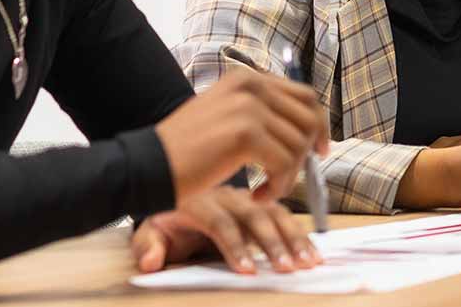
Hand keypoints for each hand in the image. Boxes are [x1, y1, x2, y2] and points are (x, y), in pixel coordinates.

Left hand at [129, 186, 321, 274]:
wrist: (176, 188)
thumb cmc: (168, 220)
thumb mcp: (150, 232)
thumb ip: (148, 246)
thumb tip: (152, 262)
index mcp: (199, 202)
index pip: (221, 223)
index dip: (236, 247)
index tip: (248, 271)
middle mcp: (227, 196)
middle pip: (255, 215)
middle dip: (273, 243)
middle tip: (286, 268)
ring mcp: (247, 197)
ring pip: (276, 212)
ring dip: (294, 237)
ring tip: (308, 261)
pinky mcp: (261, 202)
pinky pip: (284, 214)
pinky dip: (301, 232)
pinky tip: (313, 251)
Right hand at [155, 69, 327, 203]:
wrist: (148, 167)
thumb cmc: (186, 152)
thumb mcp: (227, 117)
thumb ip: (262, 113)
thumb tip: (309, 129)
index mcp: (247, 78)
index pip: (305, 96)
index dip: (319, 125)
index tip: (320, 151)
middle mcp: (251, 84)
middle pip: (309, 119)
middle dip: (306, 154)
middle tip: (288, 178)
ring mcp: (249, 106)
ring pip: (299, 145)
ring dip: (288, 176)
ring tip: (265, 191)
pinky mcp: (246, 133)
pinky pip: (286, 164)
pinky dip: (278, 187)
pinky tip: (258, 196)